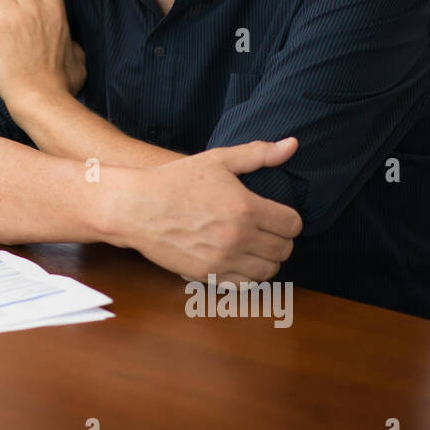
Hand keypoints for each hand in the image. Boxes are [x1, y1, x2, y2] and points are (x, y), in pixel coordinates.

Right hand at [102, 138, 303, 282]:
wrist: (136, 207)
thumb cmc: (175, 181)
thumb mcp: (217, 159)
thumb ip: (258, 154)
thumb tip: (293, 145)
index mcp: (246, 207)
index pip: (292, 224)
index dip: (290, 219)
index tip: (279, 215)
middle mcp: (238, 237)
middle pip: (284, 250)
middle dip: (281, 240)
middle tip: (268, 231)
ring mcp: (223, 259)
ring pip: (268, 271)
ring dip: (267, 259)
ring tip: (255, 247)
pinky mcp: (208, 275)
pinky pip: (244, 285)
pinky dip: (248, 275)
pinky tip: (239, 260)